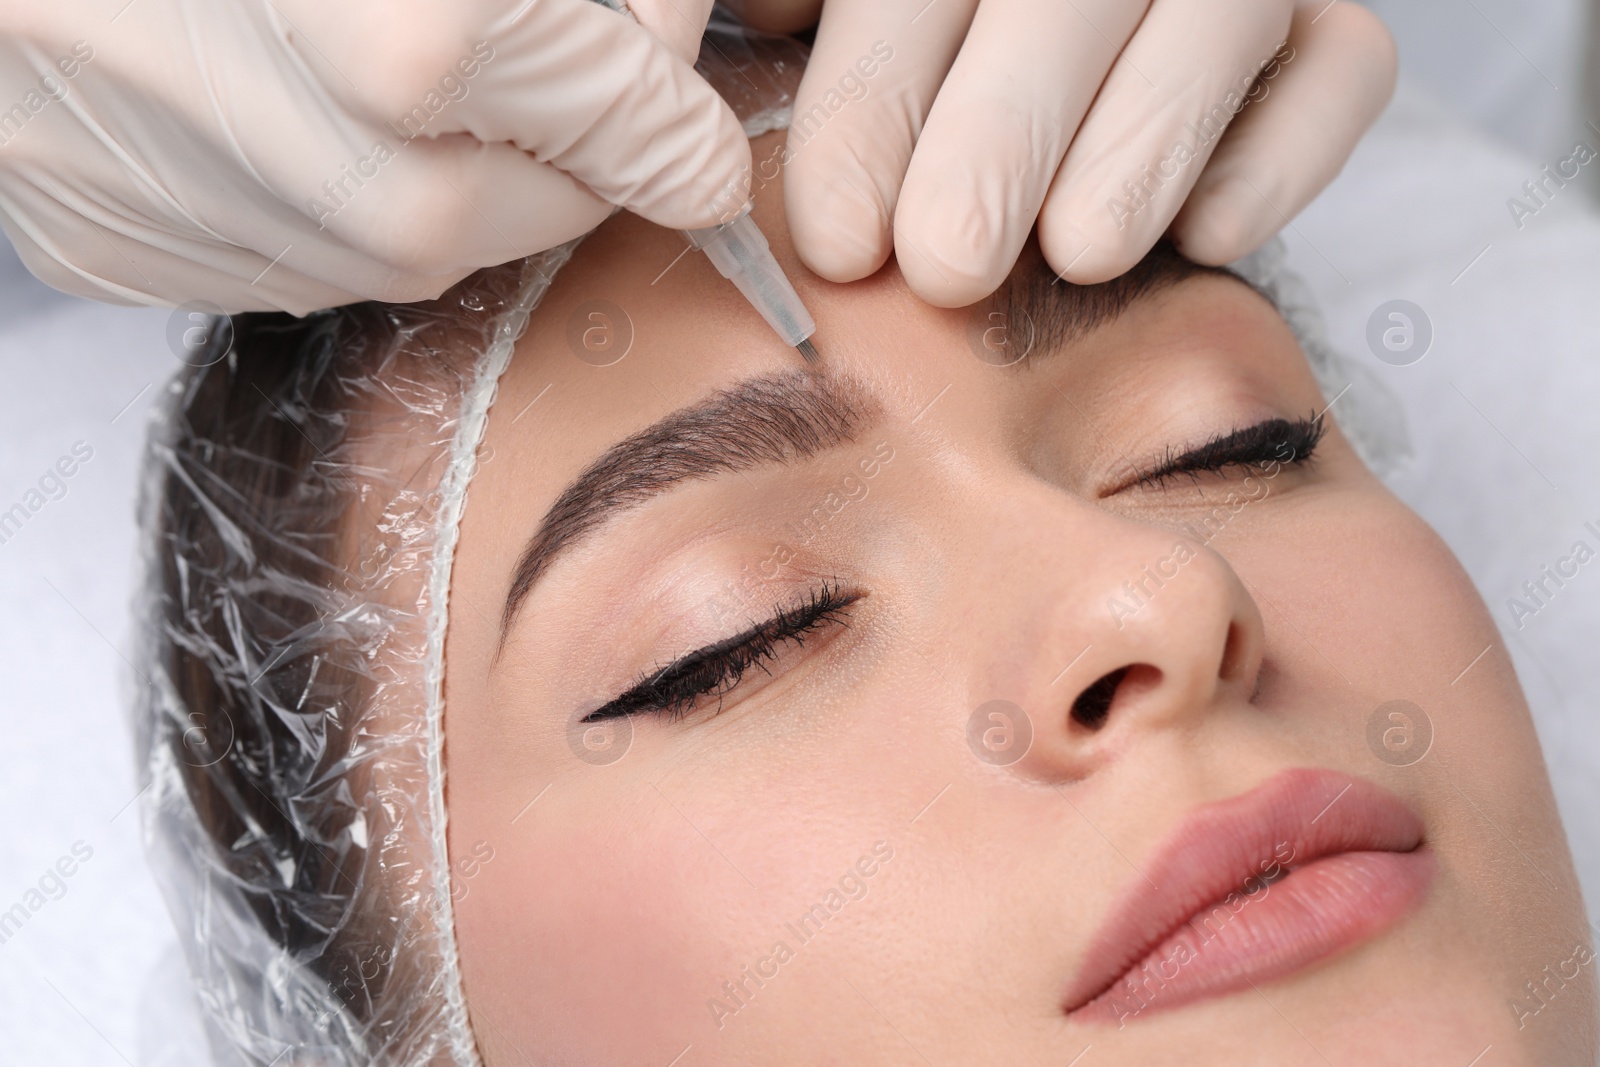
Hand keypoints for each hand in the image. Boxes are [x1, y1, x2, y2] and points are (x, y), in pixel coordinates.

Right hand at [0, 0, 745, 313]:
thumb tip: (660, 31)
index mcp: (417, 44)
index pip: (636, 123)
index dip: (683, 113)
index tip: (692, 116)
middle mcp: (327, 174)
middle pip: (536, 215)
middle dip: (573, 151)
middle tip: (558, 69)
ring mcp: (201, 223)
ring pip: (408, 253)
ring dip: (442, 174)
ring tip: (394, 67)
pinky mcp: (106, 243)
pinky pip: (278, 253)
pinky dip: (317, 195)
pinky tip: (276, 99)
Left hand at [735, 0, 1396, 306]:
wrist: (1121, 21)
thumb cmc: (897, 58)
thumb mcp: (807, 14)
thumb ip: (725, 13)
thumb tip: (647, 74)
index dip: (875, 97)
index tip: (840, 238)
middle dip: (1004, 126)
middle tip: (949, 263)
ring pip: (1221, 7)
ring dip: (1145, 135)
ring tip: (1078, 252)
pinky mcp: (1334, 21)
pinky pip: (1345, 68)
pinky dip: (1283, 152)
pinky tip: (1202, 238)